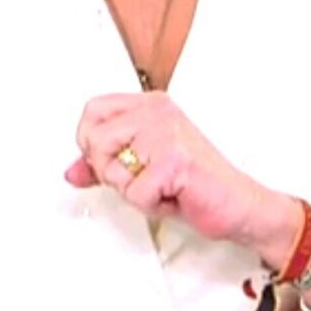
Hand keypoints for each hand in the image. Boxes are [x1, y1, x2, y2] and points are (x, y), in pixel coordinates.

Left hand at [64, 92, 280, 246]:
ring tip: (161, 186)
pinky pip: (135, 193)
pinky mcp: (173, 159)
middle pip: (94, 139)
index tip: (112, 160)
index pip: (93, 110)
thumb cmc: (196, 185)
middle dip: (111, 172)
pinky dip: (152, 204)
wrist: (239, 205)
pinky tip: (173, 195)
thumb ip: (106, 165)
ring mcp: (166, 133)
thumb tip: (72, 171)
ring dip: (133, 191)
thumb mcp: (143, 170)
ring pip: (111, 168)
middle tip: (142, 178)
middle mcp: (157, 112)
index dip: (90, 142)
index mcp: (151, 105)